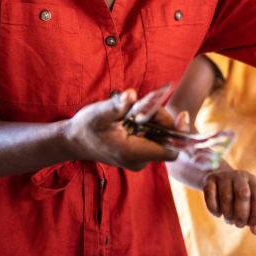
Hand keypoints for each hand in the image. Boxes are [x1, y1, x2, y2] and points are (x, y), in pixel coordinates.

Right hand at [64, 90, 179, 169]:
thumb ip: (116, 106)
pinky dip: (149, 125)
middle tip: (145, 105)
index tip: (181, 114)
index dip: (179, 133)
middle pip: (166, 140)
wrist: (73, 141)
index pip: (171, 150)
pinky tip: (133, 118)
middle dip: (161, 119)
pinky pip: (152, 139)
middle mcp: (139, 160)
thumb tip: (131, 95)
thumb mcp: (98, 113)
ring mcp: (138, 159)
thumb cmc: (86, 127)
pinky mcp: (136, 154)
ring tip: (134, 111)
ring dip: (154, 121)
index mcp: (133, 153)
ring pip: (160, 138)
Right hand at [202, 165, 255, 233]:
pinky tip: (218, 214)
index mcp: (253, 181)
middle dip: (242, 215)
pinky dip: (214, 209)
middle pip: (243, 195)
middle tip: (239, 225)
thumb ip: (253, 217)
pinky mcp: (210, 180)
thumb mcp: (248, 202)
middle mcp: (240, 176)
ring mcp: (224, 176)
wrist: (218, 178)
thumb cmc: (236, 196)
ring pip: (226, 197)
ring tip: (229, 219)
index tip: (255, 230)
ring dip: (228, 214)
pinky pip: (210, 196)